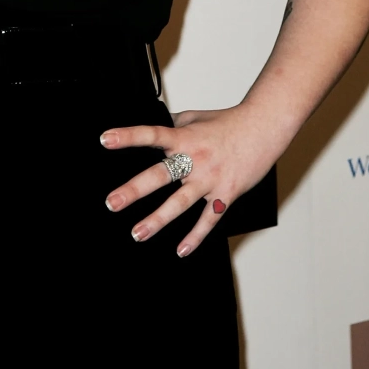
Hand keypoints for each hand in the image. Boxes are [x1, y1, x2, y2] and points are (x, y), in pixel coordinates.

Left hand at [101, 105, 279, 255]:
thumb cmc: (228, 122)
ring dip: (157, 220)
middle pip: (160, 175)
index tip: (105, 140)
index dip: (128, 136)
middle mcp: (195, 159)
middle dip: (134, 190)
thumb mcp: (194, 118)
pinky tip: (181, 250)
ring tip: (137, 233)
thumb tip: (155, 126)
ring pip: (180, 204)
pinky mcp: (226, 194)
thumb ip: (172, 124)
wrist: (263, 128)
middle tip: (112, 202)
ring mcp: (210, 179)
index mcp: (184, 137)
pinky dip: (195, 237)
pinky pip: (208, 220)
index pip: (151, 135)